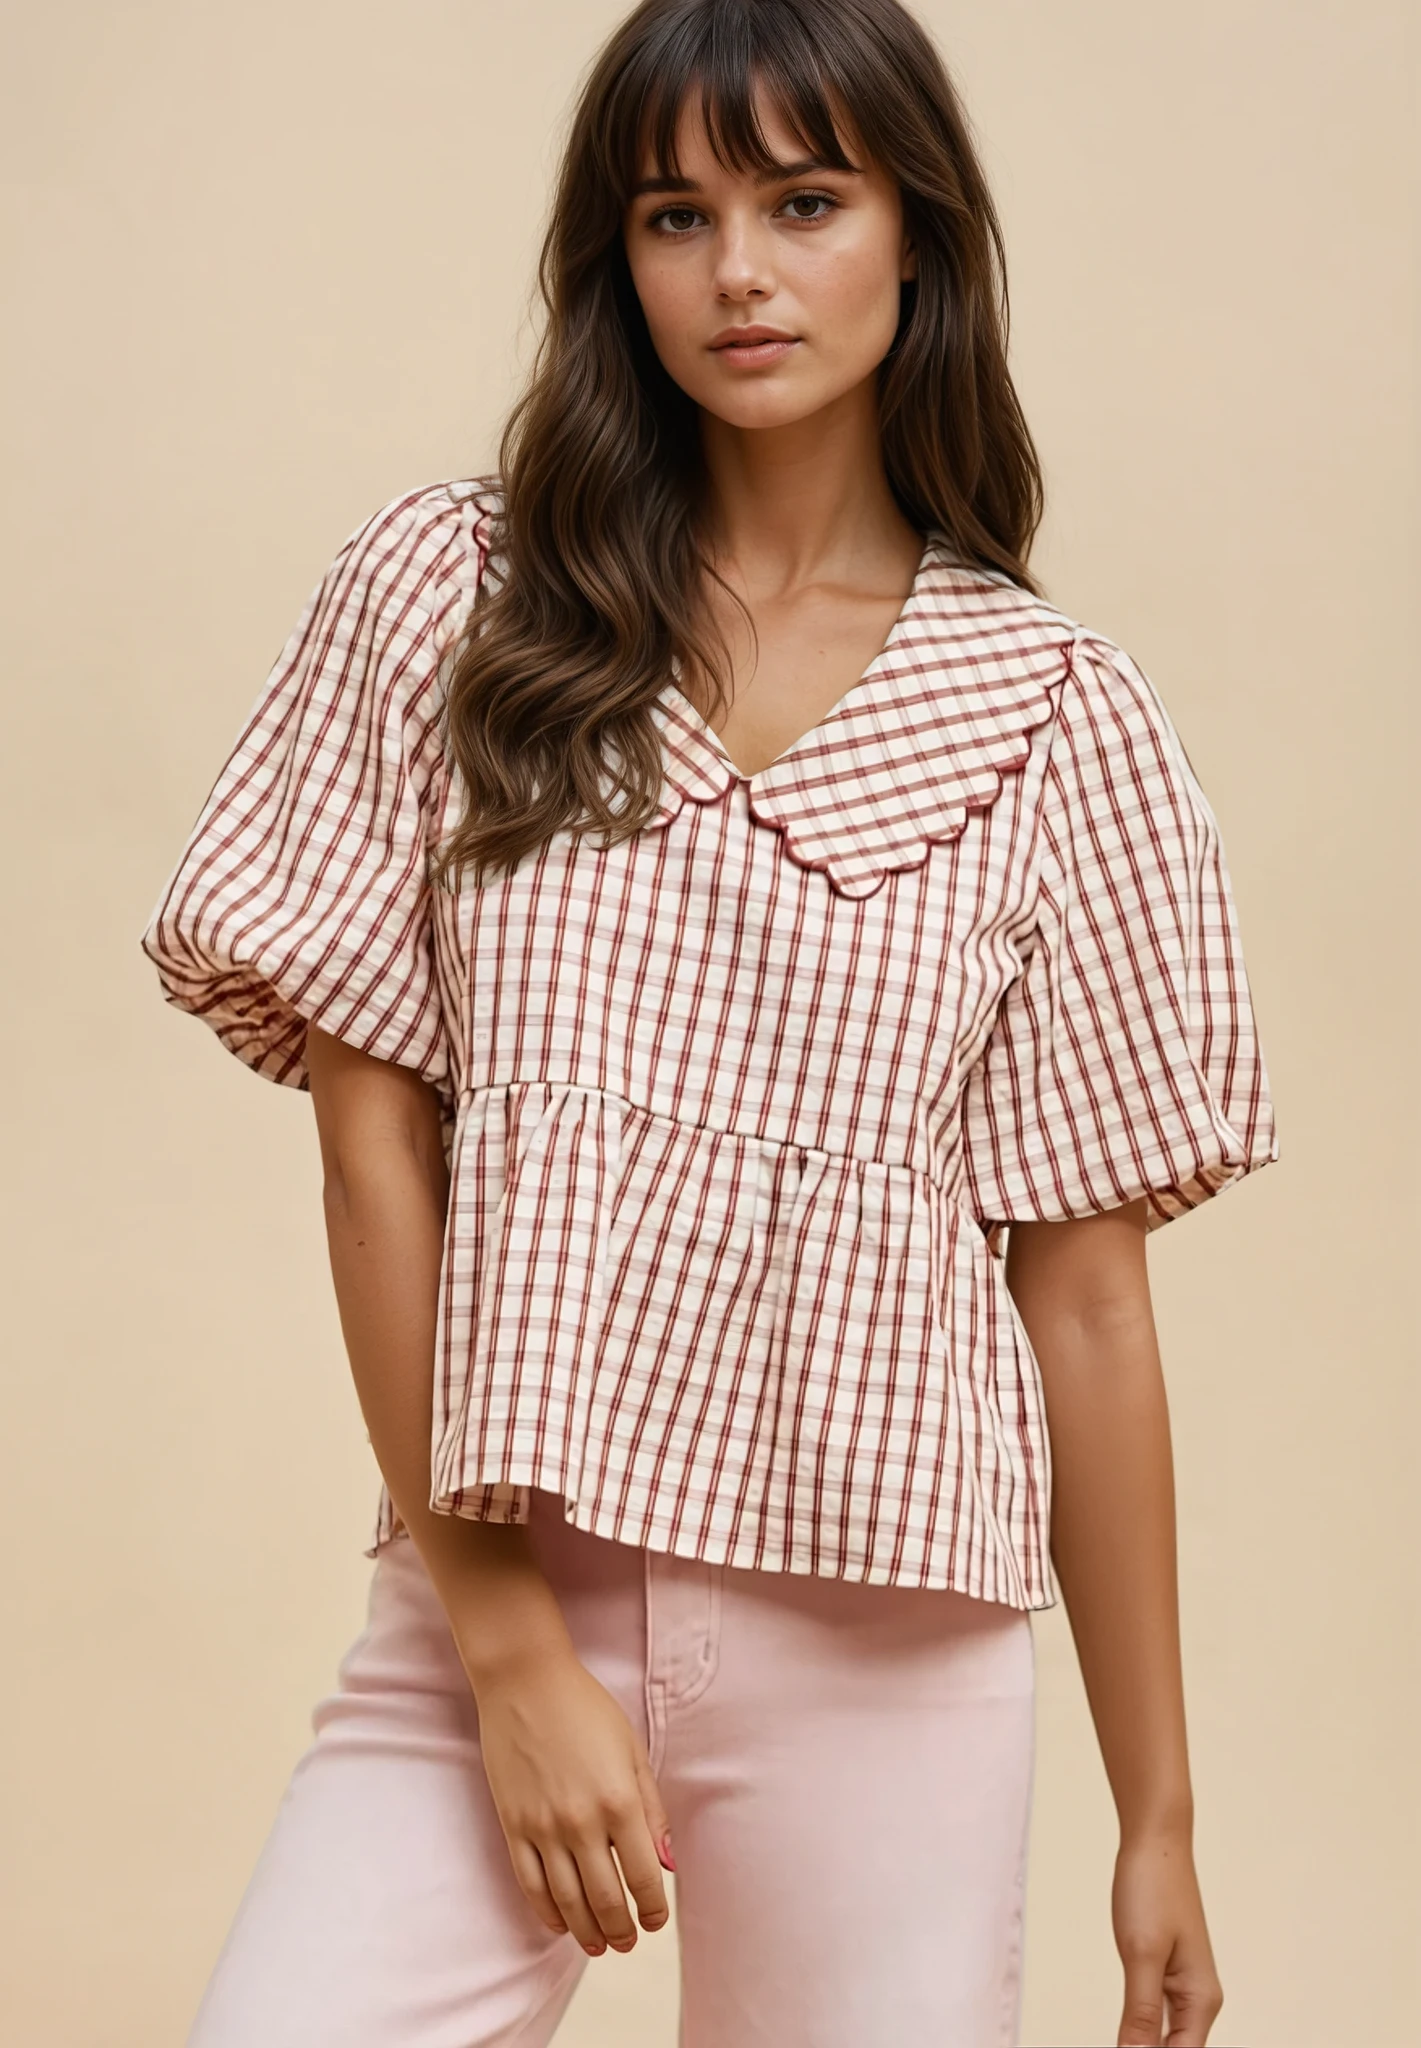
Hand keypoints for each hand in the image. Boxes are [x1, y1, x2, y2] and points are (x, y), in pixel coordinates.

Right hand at [469, 1641, 673, 1956]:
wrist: (524, 1681)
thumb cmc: (585, 1709)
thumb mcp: (632, 1751)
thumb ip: (652, 1811)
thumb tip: (668, 1863)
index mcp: (620, 1801)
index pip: (644, 1877)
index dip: (653, 1909)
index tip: (656, 1921)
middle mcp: (582, 1822)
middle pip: (606, 1899)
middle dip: (622, 1930)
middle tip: (628, 1942)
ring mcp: (543, 1827)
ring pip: (568, 1902)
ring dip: (587, 1932)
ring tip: (600, 1945)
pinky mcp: (513, 1825)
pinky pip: (530, 1884)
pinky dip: (547, 1912)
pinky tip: (559, 1924)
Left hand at [1112, 1826, 1223, 2044]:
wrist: (1155, 1842)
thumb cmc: (1152, 1888)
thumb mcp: (1141, 1954)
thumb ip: (1141, 2012)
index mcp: (1200, 2000)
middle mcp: (1198, 1999)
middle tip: (1115, 2043)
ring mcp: (1183, 1985)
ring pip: (1167, 2038)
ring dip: (1144, 2046)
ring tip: (1120, 2042)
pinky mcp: (1167, 1970)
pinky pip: (1157, 2015)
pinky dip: (1142, 2029)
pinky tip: (1126, 2035)